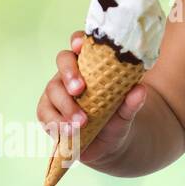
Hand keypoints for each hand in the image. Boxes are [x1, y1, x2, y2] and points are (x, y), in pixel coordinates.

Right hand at [36, 30, 147, 168]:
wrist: (107, 144)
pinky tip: (70, 131)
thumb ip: (132, 102)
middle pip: (63, 60)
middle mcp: (72, 73)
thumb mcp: (127, 113)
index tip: (80, 46)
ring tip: (83, 122)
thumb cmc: (117, 119)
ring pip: (53, 89)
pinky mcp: (47, 111)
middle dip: (69, 73)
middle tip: (80, 90)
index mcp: (92, 65)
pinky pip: (45, 112)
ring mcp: (57, 91)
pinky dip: (57, 122)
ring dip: (67, 106)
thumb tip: (140, 89)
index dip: (79, 41)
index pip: (82, 44)